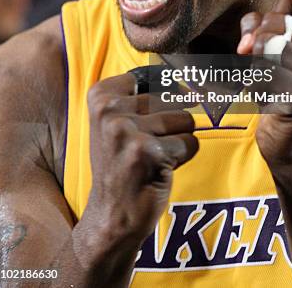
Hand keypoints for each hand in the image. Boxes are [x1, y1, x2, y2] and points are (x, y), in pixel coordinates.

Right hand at [82, 72, 198, 249]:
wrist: (111, 216)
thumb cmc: (121, 164)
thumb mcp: (118, 121)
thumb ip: (146, 94)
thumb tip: (191, 84)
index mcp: (100, 96)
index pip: (154, 76)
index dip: (160, 100)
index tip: (143, 122)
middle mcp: (110, 110)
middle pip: (172, 98)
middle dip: (170, 125)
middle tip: (144, 148)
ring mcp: (127, 131)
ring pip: (185, 119)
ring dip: (177, 141)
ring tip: (152, 158)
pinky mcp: (148, 152)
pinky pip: (190, 143)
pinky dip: (182, 158)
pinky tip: (158, 171)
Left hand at [237, 0, 291, 168]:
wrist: (291, 137)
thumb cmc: (280, 82)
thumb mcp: (272, 42)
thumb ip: (256, 25)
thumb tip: (248, 44)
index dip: (276, 10)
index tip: (282, 36)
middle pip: (273, 19)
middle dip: (259, 43)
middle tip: (272, 67)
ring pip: (264, 45)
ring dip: (257, 67)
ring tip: (274, 83)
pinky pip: (260, 73)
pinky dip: (255, 86)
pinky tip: (272, 99)